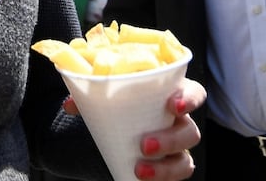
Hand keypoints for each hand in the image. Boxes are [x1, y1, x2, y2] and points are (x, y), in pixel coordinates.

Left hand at [62, 78, 204, 179]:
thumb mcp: (106, 97)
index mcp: (169, 95)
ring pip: (185, 159)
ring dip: (165, 167)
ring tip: (140, 169)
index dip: (189, 99)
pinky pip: (175, 176)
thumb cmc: (117, 104)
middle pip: (190, 131)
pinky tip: (144, 180)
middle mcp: (179, 122)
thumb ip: (89, 97)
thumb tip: (71, 104)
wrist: (113, 127)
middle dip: (171, 139)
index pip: (194, 93)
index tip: (173, 105)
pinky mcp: (169, 166)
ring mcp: (177, 147)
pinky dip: (162, 180)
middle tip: (145, 144)